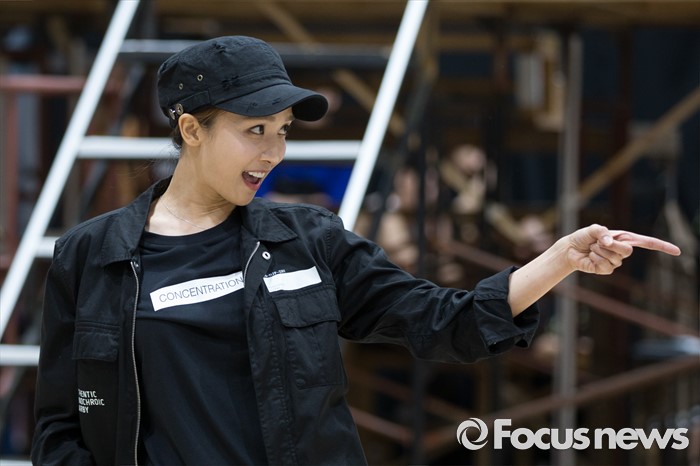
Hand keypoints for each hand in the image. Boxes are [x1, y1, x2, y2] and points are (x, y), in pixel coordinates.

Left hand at [566, 224, 680, 274]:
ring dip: (599, 251)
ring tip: (592, 248)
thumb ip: (601, 232)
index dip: (662, 246)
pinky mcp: (606, 270)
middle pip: (627, 251)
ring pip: (613, 259)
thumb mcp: (592, 229)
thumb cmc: (584, 237)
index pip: (647, 243)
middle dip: (611, 246)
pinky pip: (604, 266)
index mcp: (624, 239)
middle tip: (598, 243)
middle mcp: (622, 251)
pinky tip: (590, 256)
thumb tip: (609, 241)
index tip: (677, 251)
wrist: (571, 249)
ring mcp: (615, 262)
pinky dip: (594, 258)